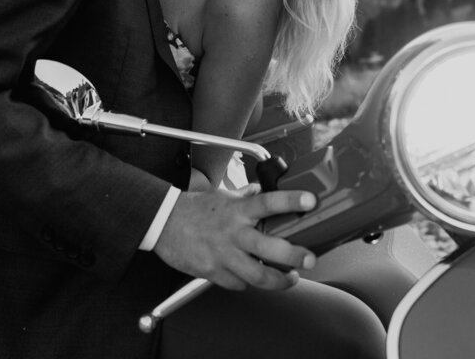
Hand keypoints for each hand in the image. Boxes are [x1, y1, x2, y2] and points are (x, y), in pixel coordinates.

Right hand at [152, 185, 316, 290]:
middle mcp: (233, 233)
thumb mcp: (222, 196)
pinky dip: (248, 283)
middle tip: (310, 259)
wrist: (163, 223)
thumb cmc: (193, 209)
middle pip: (270, 248)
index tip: (311, 201)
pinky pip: (238, 284)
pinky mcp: (213, 272)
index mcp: (237, 210)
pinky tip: (252, 278)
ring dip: (279, 281)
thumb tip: (261, 190)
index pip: (270, 202)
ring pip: (258, 276)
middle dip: (295, 257)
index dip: (292, 201)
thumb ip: (244, 196)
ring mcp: (224, 255)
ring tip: (290, 278)